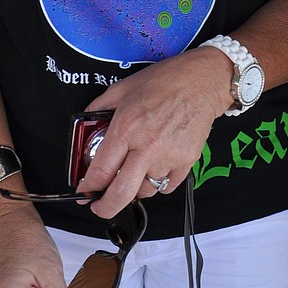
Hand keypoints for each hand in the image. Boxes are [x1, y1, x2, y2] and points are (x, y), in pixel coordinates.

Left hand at [77, 48, 232, 217]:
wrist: (201, 81)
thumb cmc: (165, 81)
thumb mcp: (122, 88)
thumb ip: (99, 108)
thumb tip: (86, 125)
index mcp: (126, 128)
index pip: (100, 171)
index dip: (88, 188)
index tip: (85, 191)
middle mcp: (146, 146)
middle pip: (121, 194)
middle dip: (105, 207)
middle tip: (100, 206)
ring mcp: (168, 157)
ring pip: (145, 192)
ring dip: (135, 189)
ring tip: (134, 173)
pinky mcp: (186, 161)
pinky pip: (167, 186)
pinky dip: (159, 183)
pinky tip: (155, 167)